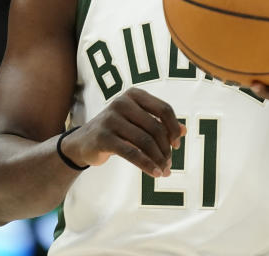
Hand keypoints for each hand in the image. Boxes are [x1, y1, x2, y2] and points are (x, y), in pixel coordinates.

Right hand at [60, 87, 186, 176]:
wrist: (83, 142)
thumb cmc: (116, 130)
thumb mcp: (138, 123)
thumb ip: (160, 124)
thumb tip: (185, 130)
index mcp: (134, 95)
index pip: (164, 109)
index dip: (174, 128)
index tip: (176, 144)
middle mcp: (122, 102)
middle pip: (156, 127)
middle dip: (166, 149)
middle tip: (169, 163)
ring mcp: (111, 118)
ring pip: (145, 141)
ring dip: (158, 159)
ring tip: (164, 171)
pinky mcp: (103, 137)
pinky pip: (132, 153)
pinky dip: (147, 165)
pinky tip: (155, 173)